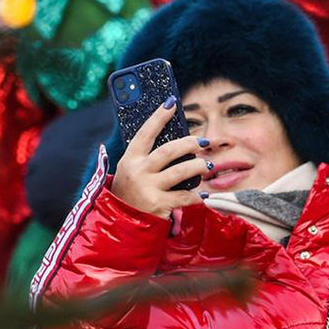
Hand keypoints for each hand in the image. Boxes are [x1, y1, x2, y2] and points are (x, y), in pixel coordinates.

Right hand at [108, 99, 210, 217]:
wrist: (120, 224)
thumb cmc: (129, 195)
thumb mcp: (129, 173)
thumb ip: (144, 159)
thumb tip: (173, 142)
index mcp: (129, 160)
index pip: (145, 133)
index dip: (158, 117)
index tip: (171, 103)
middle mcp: (138, 172)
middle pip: (168, 151)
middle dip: (189, 143)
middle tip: (203, 142)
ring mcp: (148, 188)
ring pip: (181, 171)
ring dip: (198, 167)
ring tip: (208, 166)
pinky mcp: (159, 205)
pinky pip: (185, 196)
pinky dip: (197, 196)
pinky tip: (202, 195)